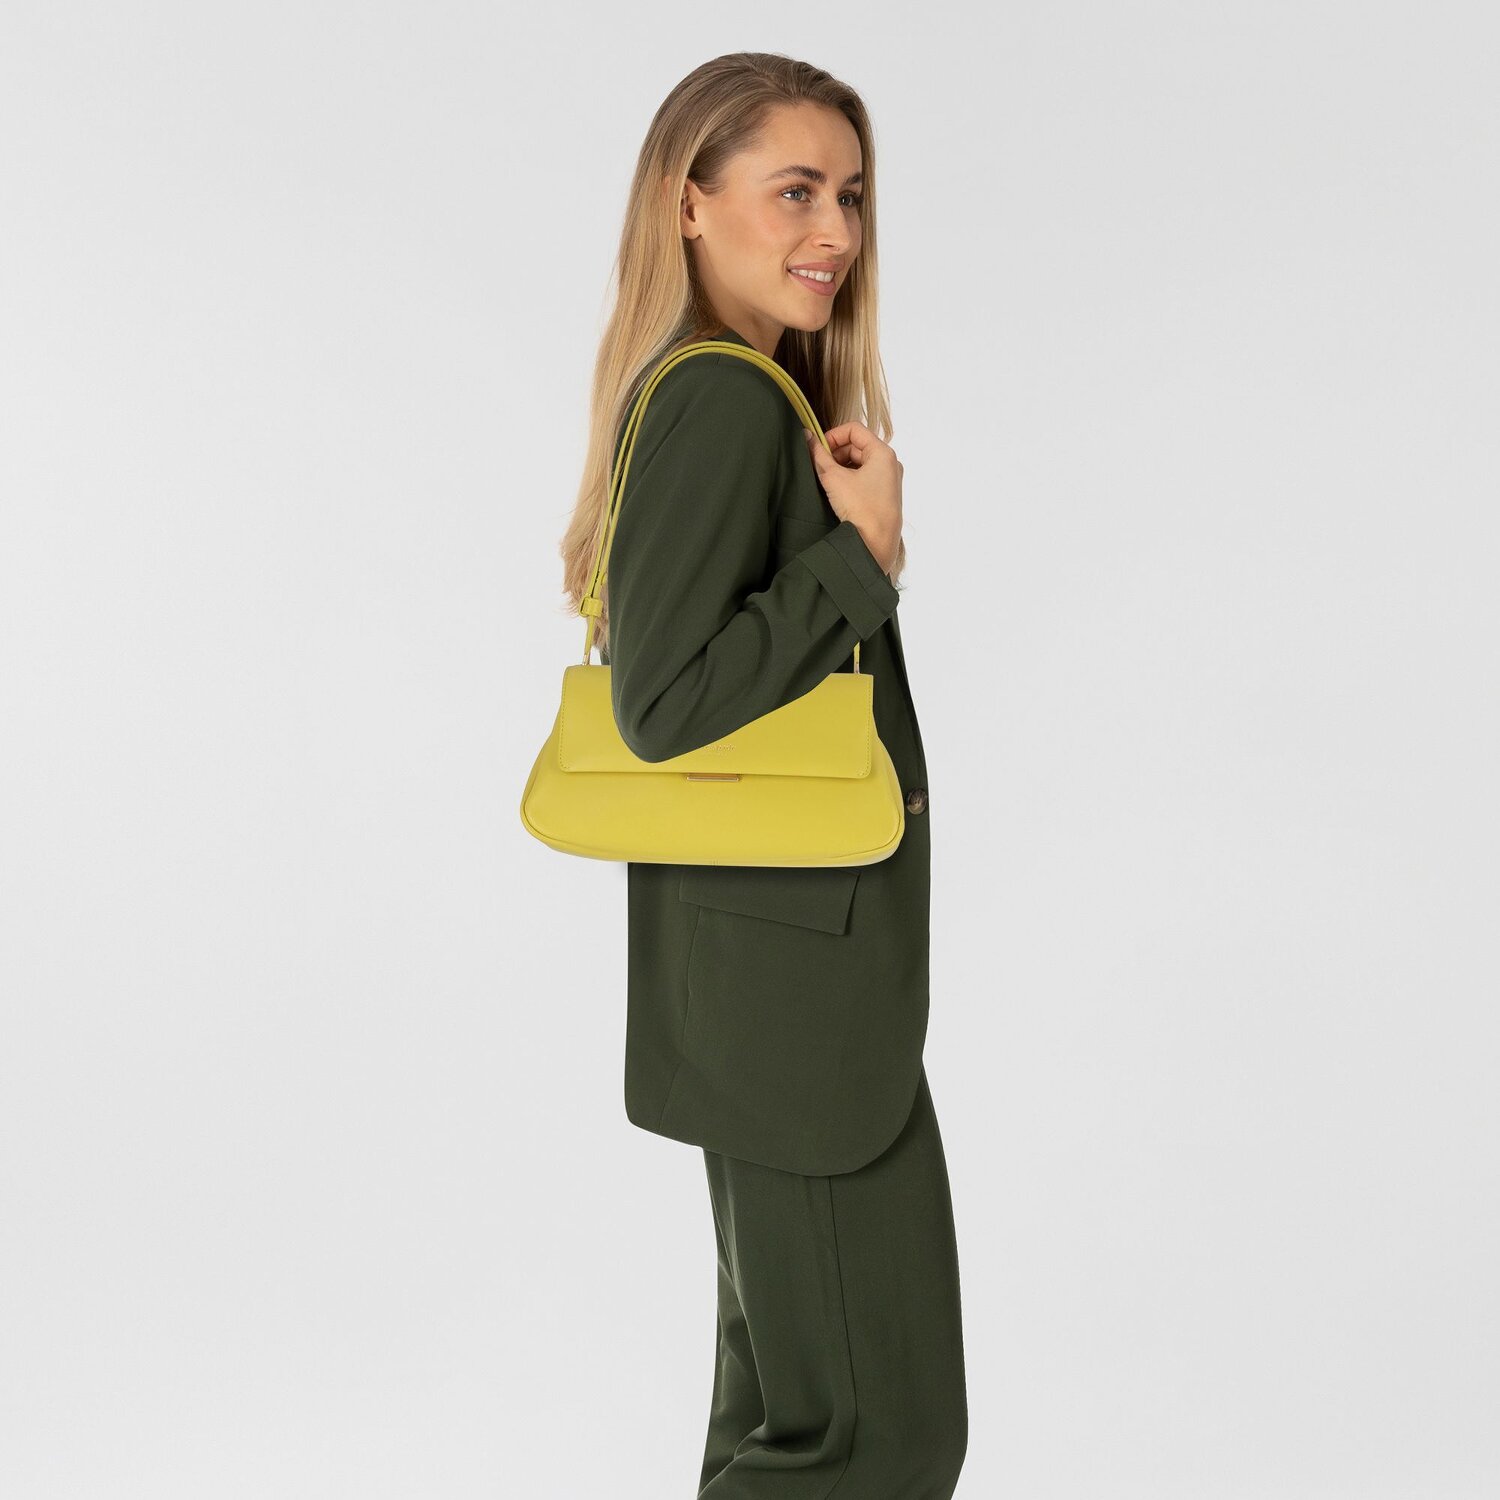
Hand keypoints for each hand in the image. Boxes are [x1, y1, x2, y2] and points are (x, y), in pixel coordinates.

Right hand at [802, 423, 903, 573]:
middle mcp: (890, 464)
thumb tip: (806, 437)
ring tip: (826, 481)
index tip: (818, 449)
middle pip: (857, 445)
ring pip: (859, 463)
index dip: (832, 435)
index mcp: (883, 453)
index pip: (854, 429)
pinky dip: (848, 479)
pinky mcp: (884, 496)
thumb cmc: (860, 508)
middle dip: (835, 453)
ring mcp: (888, 481)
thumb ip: (818, 455)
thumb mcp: (833, 478)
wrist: (874, 544)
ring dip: (840, 467)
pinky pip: (864, 478)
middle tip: (819, 466)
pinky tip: (836, 492)